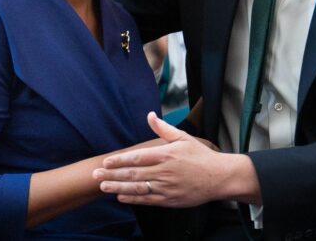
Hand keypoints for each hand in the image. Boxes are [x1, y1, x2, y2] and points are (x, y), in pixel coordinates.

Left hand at [93, 111, 259, 206]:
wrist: (220, 178)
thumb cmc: (200, 157)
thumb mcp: (183, 138)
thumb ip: (163, 128)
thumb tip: (150, 115)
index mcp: (165, 155)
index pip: (137, 157)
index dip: (120, 160)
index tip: (106, 160)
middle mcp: (164, 171)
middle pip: (133, 174)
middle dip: (112, 174)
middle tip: (95, 174)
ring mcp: (166, 187)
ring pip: (137, 188)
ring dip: (118, 187)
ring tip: (103, 186)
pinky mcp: (170, 200)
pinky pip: (147, 200)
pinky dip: (133, 199)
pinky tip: (121, 197)